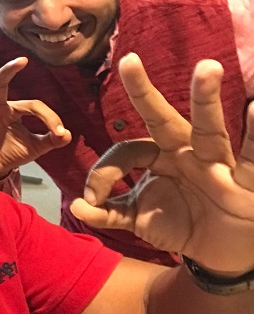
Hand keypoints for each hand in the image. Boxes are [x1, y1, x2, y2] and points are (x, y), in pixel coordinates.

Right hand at [0, 54, 70, 182]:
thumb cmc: (10, 153)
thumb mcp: (34, 147)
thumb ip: (51, 140)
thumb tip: (67, 134)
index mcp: (12, 110)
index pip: (32, 106)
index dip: (48, 117)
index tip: (59, 132)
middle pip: (0, 85)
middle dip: (9, 71)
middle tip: (22, 60)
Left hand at [71, 53, 253, 274]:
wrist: (216, 252)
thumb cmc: (178, 224)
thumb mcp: (137, 219)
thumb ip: (108, 213)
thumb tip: (77, 207)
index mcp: (159, 155)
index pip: (127, 150)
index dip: (104, 171)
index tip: (91, 199)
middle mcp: (185, 151)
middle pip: (162, 118)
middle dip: (143, 91)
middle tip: (128, 61)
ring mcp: (216, 164)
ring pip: (210, 128)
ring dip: (206, 99)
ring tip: (207, 68)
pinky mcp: (245, 183)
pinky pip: (250, 160)